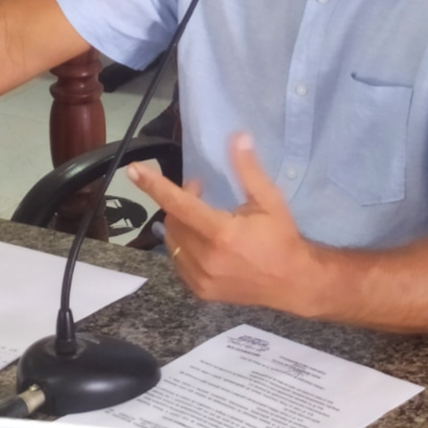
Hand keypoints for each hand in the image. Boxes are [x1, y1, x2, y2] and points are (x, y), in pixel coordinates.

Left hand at [125, 133, 318, 315]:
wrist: (294, 283)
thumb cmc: (281, 238)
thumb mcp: (269, 200)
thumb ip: (248, 170)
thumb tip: (238, 137)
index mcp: (221, 233)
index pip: (178, 204)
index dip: (154, 185)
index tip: (133, 170)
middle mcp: (206, 257)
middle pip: (173, 221)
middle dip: (180, 201)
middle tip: (200, 192)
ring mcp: (201, 278)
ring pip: (172, 242)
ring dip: (180, 224)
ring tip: (203, 217)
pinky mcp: (200, 290)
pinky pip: (178, 261)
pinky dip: (184, 246)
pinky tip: (203, 241)